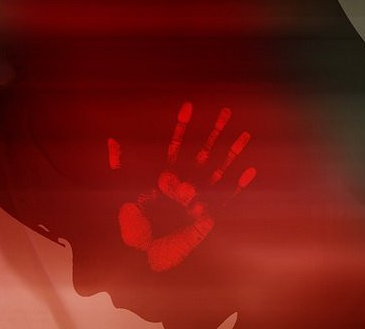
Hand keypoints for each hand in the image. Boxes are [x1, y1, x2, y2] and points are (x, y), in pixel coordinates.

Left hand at [109, 102, 256, 271]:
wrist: (139, 259)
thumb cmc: (128, 226)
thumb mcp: (120, 192)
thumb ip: (118, 165)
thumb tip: (112, 139)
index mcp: (163, 176)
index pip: (174, 145)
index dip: (181, 126)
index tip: (188, 105)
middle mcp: (182, 184)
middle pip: (201, 152)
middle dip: (213, 131)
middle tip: (225, 110)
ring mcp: (197, 199)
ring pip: (218, 170)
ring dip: (232, 152)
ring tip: (245, 134)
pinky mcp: (208, 217)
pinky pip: (228, 199)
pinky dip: (240, 185)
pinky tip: (252, 170)